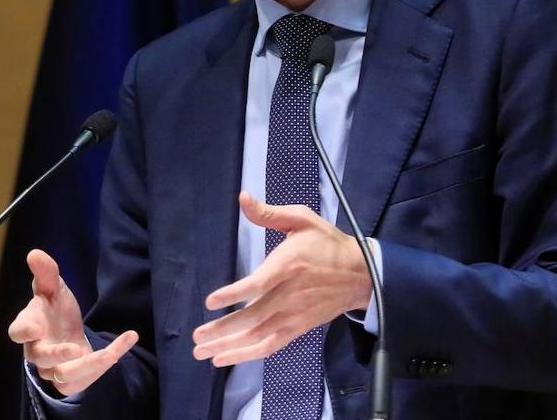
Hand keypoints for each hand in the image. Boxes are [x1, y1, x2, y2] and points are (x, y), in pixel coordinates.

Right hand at [7, 249, 138, 395]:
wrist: (68, 333)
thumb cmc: (54, 310)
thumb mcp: (53, 288)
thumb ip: (45, 273)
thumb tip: (34, 253)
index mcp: (29, 327)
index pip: (17, 332)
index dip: (23, 332)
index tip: (34, 329)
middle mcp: (38, 352)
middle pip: (41, 359)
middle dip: (57, 356)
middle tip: (74, 350)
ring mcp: (55, 369)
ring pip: (65, 376)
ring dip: (88, 367)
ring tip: (109, 355)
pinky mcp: (75, 380)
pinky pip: (90, 376)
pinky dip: (112, 358)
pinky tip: (129, 338)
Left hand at [191, 191, 371, 366]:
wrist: (360, 274)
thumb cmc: (326, 243)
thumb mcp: (301, 220)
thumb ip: (269, 213)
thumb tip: (242, 198)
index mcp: (288, 266)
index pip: (258, 284)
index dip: (234, 294)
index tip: (211, 302)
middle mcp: (289, 295)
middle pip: (253, 317)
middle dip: (222, 329)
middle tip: (196, 336)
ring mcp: (294, 315)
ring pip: (258, 336)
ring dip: (229, 347)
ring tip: (202, 352)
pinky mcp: (298, 328)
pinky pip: (270, 345)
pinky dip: (248, 354)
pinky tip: (226, 358)